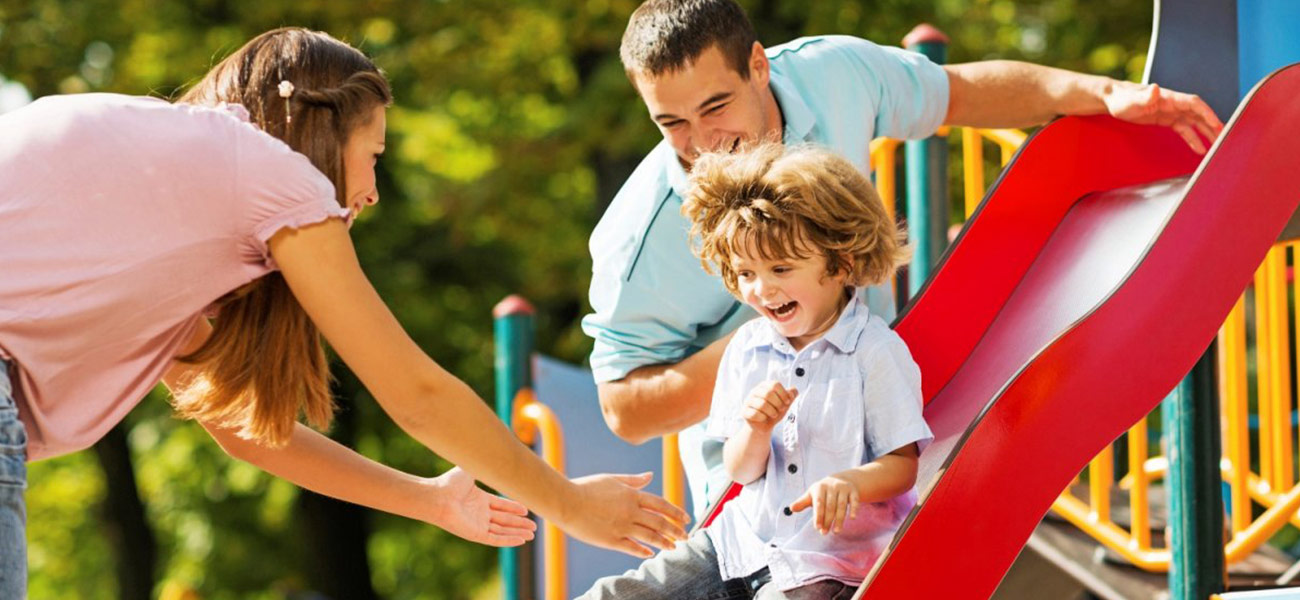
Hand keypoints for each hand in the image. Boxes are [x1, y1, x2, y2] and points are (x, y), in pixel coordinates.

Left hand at [429, 467, 536, 546]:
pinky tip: (521, 540)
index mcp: (478, 499)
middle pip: (504, 519)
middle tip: (533, 526)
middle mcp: (479, 513)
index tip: (526, 509)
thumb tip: (495, 450)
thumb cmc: (449, 483)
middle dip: (519, 523)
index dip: (514, 508)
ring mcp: (477, 524)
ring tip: (532, 534)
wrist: (437, 497)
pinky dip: (508, 540)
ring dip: (517, 532)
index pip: (501, 505)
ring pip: (502, 530)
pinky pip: (496, 539)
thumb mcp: (471, 470)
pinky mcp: (476, 534)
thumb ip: (484, 466)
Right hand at [559, 472, 690, 557]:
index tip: (686, 519)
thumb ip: (633, 480)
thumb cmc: (586, 487)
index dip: (675, 512)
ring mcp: (621, 527)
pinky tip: (650, 553)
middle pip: (660, 522)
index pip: (661, 504)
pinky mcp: (610, 540)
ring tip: (674, 547)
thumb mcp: (612, 479)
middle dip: (676, 530)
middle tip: (686, 536)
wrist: (565, 501)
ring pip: (650, 537)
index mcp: (632, 495)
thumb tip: (650, 476)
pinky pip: (632, 547)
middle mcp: (630, 511)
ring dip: (664, 542)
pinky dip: (643, 551)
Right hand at [742, 380, 796, 432]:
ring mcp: (748, 401)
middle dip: (778, 403)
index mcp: (765, 386)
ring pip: (762, 404)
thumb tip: (794, 390)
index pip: (775, 384)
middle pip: (769, 393)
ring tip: (773, 414)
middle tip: (780, 409)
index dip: (784, 394)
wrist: (763, 426)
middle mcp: (755, 391)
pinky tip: (763, 418)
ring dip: (772, 412)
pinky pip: (755, 414)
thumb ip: (790, 396)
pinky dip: (763, 418)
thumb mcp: (784, 404)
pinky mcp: (744, 411)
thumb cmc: (774, 412)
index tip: (787, 402)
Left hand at [790, 471, 859, 534]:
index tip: (817, 528)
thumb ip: (802, 502)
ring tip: (836, 531)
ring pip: (842, 506)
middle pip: (830, 506)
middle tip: (824, 533)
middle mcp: (832, 486)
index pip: (819, 503)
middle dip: (828, 520)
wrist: (840, 479)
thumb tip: (791, 508)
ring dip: (840, 519)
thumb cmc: (823, 491)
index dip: (818, 516)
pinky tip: (853, 519)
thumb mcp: (812, 494)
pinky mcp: (853, 491)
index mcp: (820, 487)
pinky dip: (854, 509)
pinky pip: (855, 500)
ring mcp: (844, 488)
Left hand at [1103, 82, 1223, 153]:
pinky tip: (1200, 149)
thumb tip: (1155, 88)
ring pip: (1195, 123)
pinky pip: (1184, 130)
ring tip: (1218, 145)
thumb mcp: (1131, 100)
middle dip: (1213, 125)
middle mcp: (1174, 104)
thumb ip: (1144, 96)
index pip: (1194, 104)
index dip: (1207, 113)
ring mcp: (1172, 112)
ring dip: (1207, 133)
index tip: (1217, 124)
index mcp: (1169, 98)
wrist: (1113, 99)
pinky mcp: (1167, 120)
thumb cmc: (1121, 99)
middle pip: (1199, 114)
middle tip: (1225, 137)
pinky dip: (1193, 139)